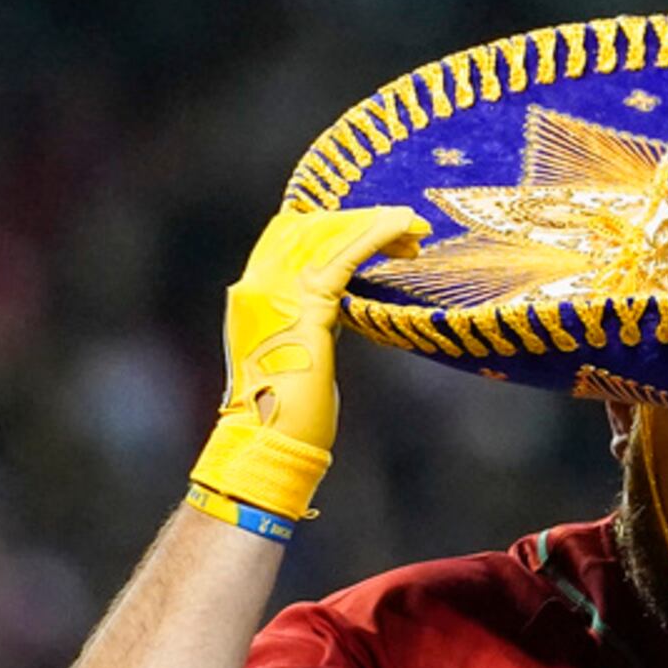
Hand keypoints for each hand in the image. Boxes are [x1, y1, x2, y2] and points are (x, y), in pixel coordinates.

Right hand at [188, 205, 429, 522]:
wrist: (268, 445)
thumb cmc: (288, 416)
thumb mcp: (295, 353)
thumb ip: (307, 321)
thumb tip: (335, 307)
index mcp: (253, 296)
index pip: (291, 238)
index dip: (336, 227)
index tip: (376, 232)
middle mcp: (259, 286)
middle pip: (311, 228)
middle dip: (361, 222)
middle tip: (406, 228)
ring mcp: (277, 293)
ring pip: (331, 234)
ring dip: (376, 225)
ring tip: (414, 228)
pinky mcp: (307, 307)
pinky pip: (346, 255)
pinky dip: (377, 236)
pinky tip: (404, 229)